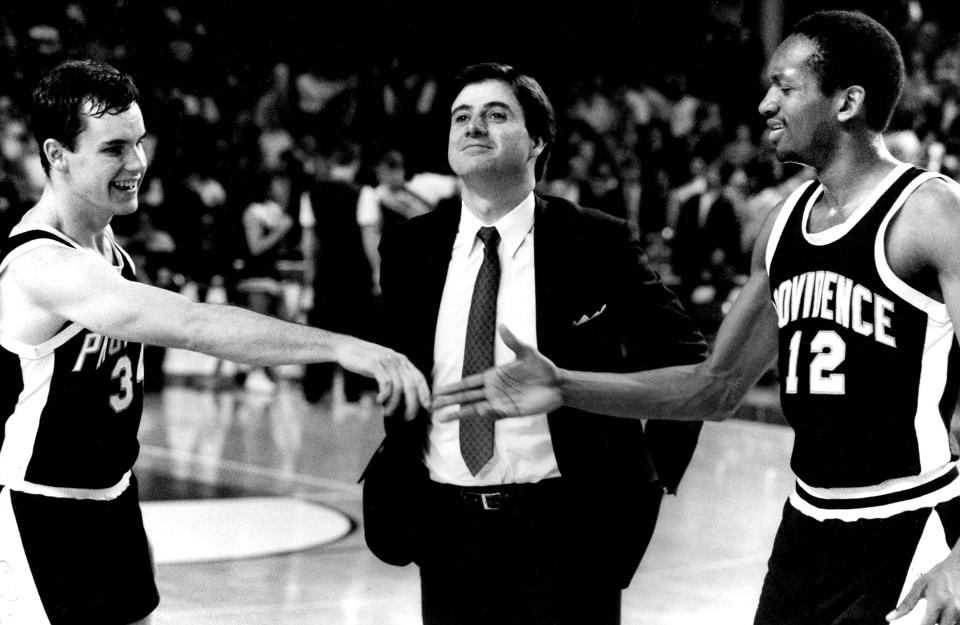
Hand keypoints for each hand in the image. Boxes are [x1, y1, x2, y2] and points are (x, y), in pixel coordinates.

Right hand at [334, 337, 429, 419]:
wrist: (347, 347)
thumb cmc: (366, 360)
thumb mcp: (386, 365)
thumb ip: (396, 375)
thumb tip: (407, 395)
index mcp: (403, 360)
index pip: (419, 378)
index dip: (425, 393)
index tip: (427, 407)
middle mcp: (397, 360)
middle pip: (411, 385)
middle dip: (412, 404)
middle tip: (409, 417)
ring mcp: (386, 361)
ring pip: (398, 387)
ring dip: (394, 403)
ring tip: (388, 412)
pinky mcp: (374, 364)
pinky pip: (386, 383)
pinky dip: (384, 395)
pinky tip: (379, 401)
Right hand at [433, 325, 562, 421]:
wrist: (558, 385)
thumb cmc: (542, 368)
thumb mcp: (527, 352)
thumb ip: (513, 342)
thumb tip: (502, 326)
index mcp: (493, 377)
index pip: (467, 383)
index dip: (453, 387)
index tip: (438, 391)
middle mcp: (493, 391)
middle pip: (466, 398)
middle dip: (449, 402)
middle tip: (431, 406)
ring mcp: (500, 403)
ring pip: (475, 410)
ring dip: (458, 413)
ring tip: (441, 418)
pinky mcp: (511, 412)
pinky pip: (494, 414)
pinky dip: (485, 414)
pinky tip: (476, 412)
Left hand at [887, 553, 959, 623]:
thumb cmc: (938, 576)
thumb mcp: (920, 586)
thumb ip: (906, 604)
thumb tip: (889, 618)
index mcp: (938, 601)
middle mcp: (954, 608)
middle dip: (937, 622)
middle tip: (934, 610)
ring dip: (946, 619)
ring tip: (945, 604)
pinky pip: (959, 621)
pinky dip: (954, 617)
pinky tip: (951, 606)